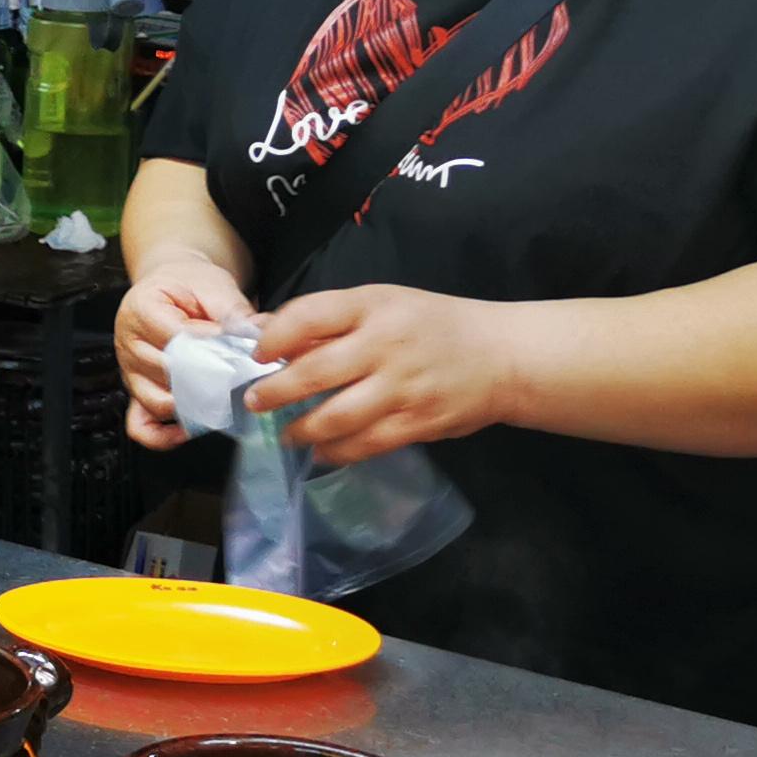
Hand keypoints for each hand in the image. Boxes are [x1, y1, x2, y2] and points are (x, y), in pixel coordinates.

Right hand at [116, 253, 251, 447]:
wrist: (174, 284)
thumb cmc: (190, 284)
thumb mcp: (214, 286)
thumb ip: (234, 313)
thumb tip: (258, 337)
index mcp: (141, 310)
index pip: (174, 340)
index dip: (208, 348)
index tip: (235, 350)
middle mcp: (129, 343)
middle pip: (167, 374)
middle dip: (206, 380)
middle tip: (240, 380)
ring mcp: (131, 371)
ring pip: (157, 403)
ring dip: (191, 406)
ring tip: (222, 401)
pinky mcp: (137, 391)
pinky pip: (140, 425)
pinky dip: (162, 436)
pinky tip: (188, 430)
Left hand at [247, 284, 518, 465]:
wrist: (502, 356)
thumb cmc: (433, 325)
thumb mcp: (384, 304)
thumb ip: (332, 319)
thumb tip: (269, 335)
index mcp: (374, 306)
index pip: (310, 316)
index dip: (274, 337)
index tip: (257, 354)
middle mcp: (386, 344)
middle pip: (315, 371)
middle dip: (274, 391)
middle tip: (254, 402)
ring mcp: (403, 387)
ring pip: (337, 416)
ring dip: (302, 429)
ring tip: (287, 434)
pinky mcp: (418, 422)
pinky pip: (367, 444)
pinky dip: (338, 451)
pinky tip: (322, 452)